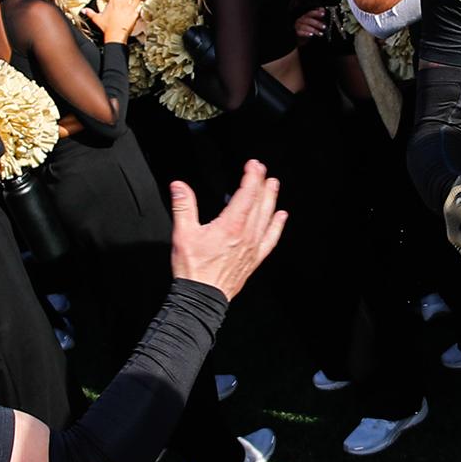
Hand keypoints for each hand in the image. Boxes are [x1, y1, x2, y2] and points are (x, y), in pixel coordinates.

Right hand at [90, 0, 144, 43]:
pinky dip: (142, 5)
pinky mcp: (136, 14)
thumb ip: (90, 13)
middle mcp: (123, 2)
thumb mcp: (97, 19)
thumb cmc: (106, 27)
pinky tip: (143, 4)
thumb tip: (84, 10)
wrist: (116, 35)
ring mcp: (130, 8)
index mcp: (114, 1)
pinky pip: (141, 7)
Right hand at [169, 161, 288, 298]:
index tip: (253, 165)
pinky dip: (277, 226)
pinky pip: (271, 238)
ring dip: (271, 199)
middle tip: (263, 170)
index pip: (246, 194)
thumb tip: (179, 187)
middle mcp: (245, 235)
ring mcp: (252, 247)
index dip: (251, 177)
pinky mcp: (254, 258)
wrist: (202, 297)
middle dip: (262, 184)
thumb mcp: (182, 234)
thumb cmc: (193, 269)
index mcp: (230, 226)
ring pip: (267, 218)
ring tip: (274, 185)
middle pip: (259, 203)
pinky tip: (281, 217)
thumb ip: (183, 207)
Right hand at [292, 7, 331, 39]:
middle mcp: (301, 20)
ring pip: (305, 27)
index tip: (323, 14)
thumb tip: (322, 9)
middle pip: (308, 20)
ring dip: (314, 30)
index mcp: (306, 16)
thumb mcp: (315, 20)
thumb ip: (318, 15)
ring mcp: (298, 26)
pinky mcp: (298, 32)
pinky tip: (311, 34)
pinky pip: (301, 32)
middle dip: (317, 23)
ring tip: (320, 33)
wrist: (301, 35)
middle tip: (324, 27)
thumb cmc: (309, 26)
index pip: (311, 13)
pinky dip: (306, 33)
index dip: (317, 13)